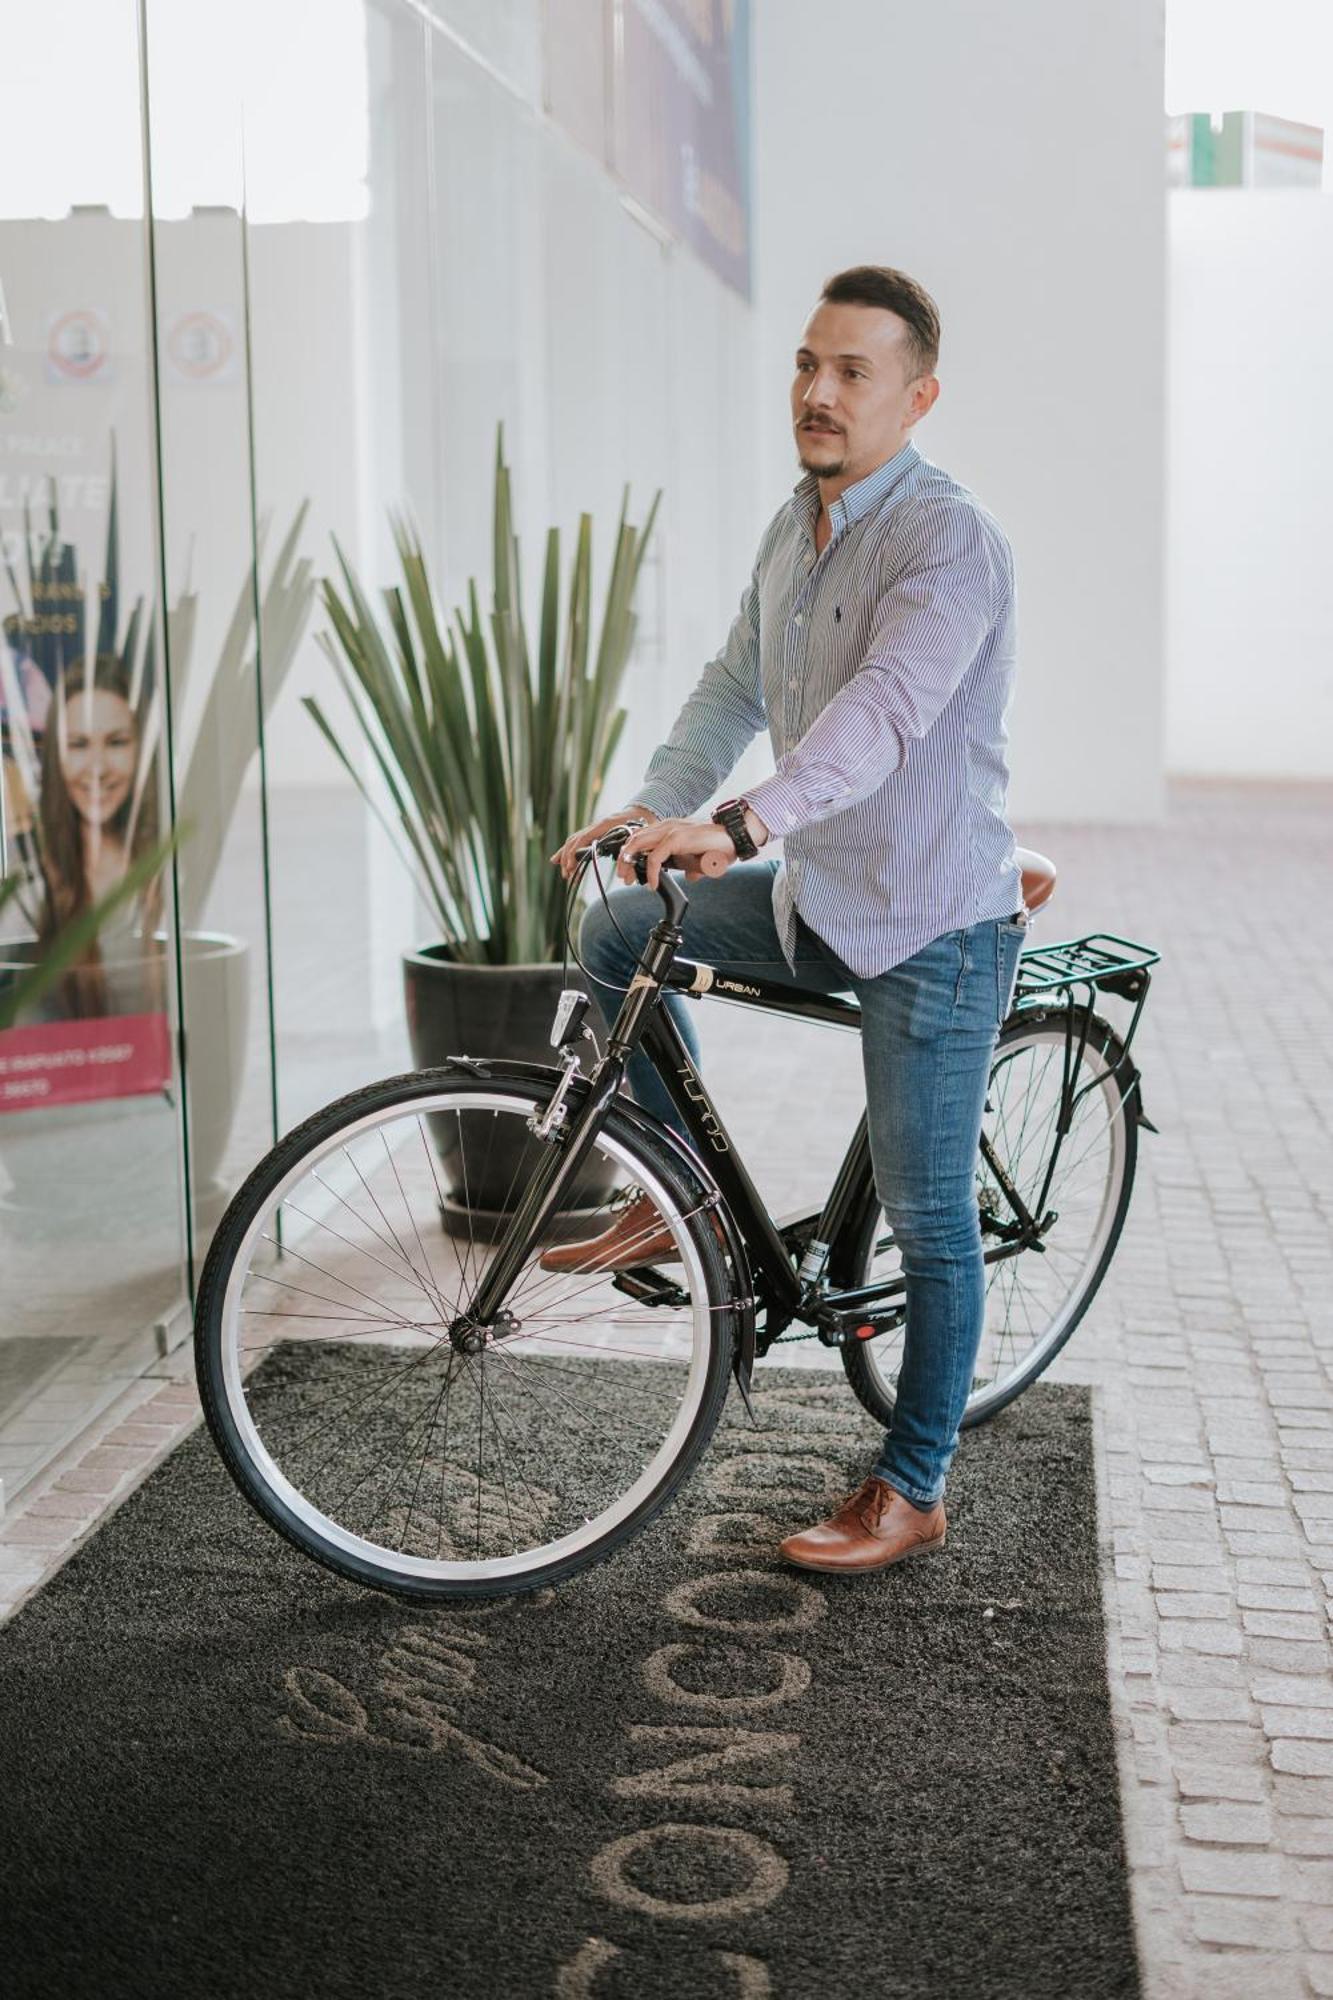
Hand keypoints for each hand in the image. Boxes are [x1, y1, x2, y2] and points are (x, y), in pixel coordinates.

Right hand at [550, 806, 658, 881]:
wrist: (644, 811)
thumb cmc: (643, 823)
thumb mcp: (639, 837)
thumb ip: (631, 854)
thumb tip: (627, 877)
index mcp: (606, 824)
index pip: (583, 838)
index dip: (575, 853)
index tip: (571, 867)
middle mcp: (597, 825)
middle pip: (575, 840)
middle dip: (568, 858)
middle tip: (567, 875)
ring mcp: (595, 828)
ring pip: (574, 840)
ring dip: (566, 856)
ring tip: (565, 873)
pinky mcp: (596, 832)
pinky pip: (579, 840)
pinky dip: (570, 850)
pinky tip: (562, 860)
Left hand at [617, 816, 737, 888]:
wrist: (735, 836)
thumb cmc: (719, 844)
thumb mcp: (698, 855)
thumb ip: (691, 863)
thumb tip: (690, 875)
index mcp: (669, 827)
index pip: (640, 837)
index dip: (630, 852)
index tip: (628, 869)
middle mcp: (666, 826)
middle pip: (634, 839)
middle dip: (624, 859)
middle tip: (624, 876)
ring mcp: (671, 830)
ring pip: (638, 844)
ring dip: (630, 863)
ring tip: (630, 879)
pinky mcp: (677, 839)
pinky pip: (655, 857)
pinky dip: (650, 872)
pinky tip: (652, 884)